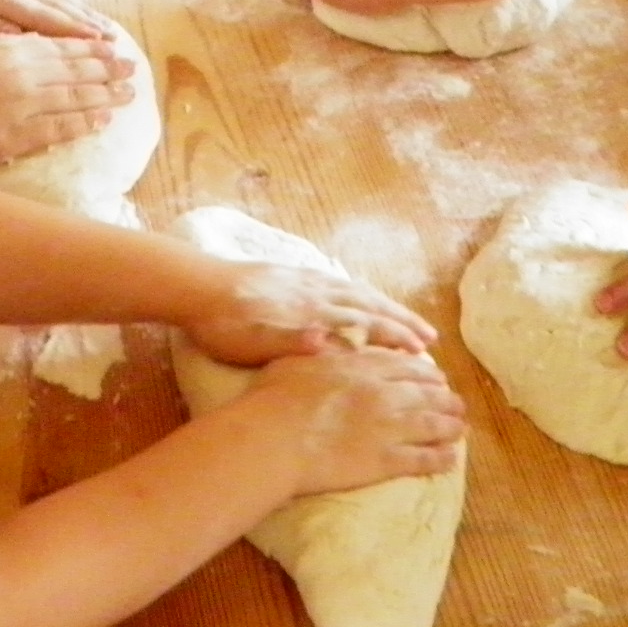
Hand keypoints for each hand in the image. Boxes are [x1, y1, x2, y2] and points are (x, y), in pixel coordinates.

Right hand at [0, 31, 131, 168]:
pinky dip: (83, 124)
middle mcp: (24, 77)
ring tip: (127, 95)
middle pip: (76, 73)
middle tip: (132, 70)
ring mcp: (23, 109)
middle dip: (108, 71)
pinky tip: (101, 121)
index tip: (113, 48)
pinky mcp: (17, 138)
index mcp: (12, 51)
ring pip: (74, 101)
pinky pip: (58, 130)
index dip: (91, 49)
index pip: (62, 48)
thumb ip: (4, 41)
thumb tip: (32, 39)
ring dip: (105, 97)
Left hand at [185, 263, 436, 364]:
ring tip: (407, 317)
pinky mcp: (293, 274)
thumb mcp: (256, 342)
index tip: (423, 352)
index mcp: (313, 312)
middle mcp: (317, 293)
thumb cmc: (225, 325)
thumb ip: (295, 343)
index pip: (365, 324)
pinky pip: (339, 283)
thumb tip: (333, 345)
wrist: (197, 286)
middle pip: (370, 305)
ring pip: (357, 292)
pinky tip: (360, 296)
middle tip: (430, 338)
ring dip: (386, 306)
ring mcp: (306, 281)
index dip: (396, 338)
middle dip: (402, 322)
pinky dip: (361, 292)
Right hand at [241, 347, 465, 493]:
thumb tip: (332, 339)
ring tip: (461, 428)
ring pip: (434, 424)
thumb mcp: (300, 359)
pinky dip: (441, 458)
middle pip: (429, 392)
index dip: (426, 372)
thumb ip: (324, 349)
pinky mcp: (387, 461)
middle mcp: (385, 393)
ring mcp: (389, 427)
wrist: (275, 438)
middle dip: (446, 397)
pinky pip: (424, 459)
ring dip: (452, 425)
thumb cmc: (276, 397)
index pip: (409, 365)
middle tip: (455, 402)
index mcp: (365, 367)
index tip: (433, 377)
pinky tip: (451, 459)